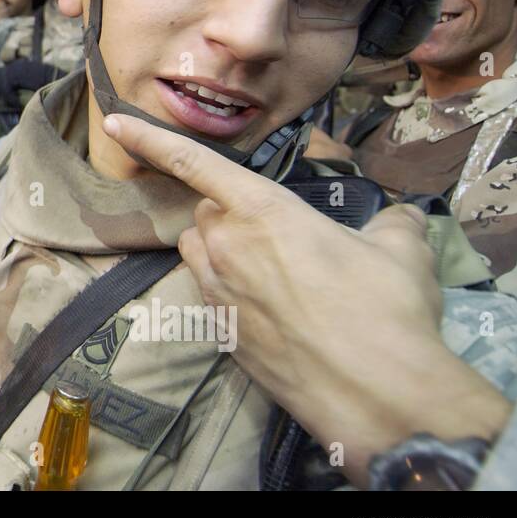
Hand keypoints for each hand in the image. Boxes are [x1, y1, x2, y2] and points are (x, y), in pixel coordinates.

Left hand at [102, 113, 508, 483]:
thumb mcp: (402, 250)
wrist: (376, 394)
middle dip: (232, 214)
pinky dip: (231, 290)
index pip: (194, 163)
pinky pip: (211, 294)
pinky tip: (274, 310)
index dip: (149, 139)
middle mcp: (228, 247)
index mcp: (263, 211)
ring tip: (271, 269)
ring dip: (221, 249)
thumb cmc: (387, 311)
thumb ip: (390, 223)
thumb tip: (398, 219)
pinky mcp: (221, 333)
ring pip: (199, 253)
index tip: (114, 123)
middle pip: (206, 213)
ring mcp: (219, 293)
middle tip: (282, 235)